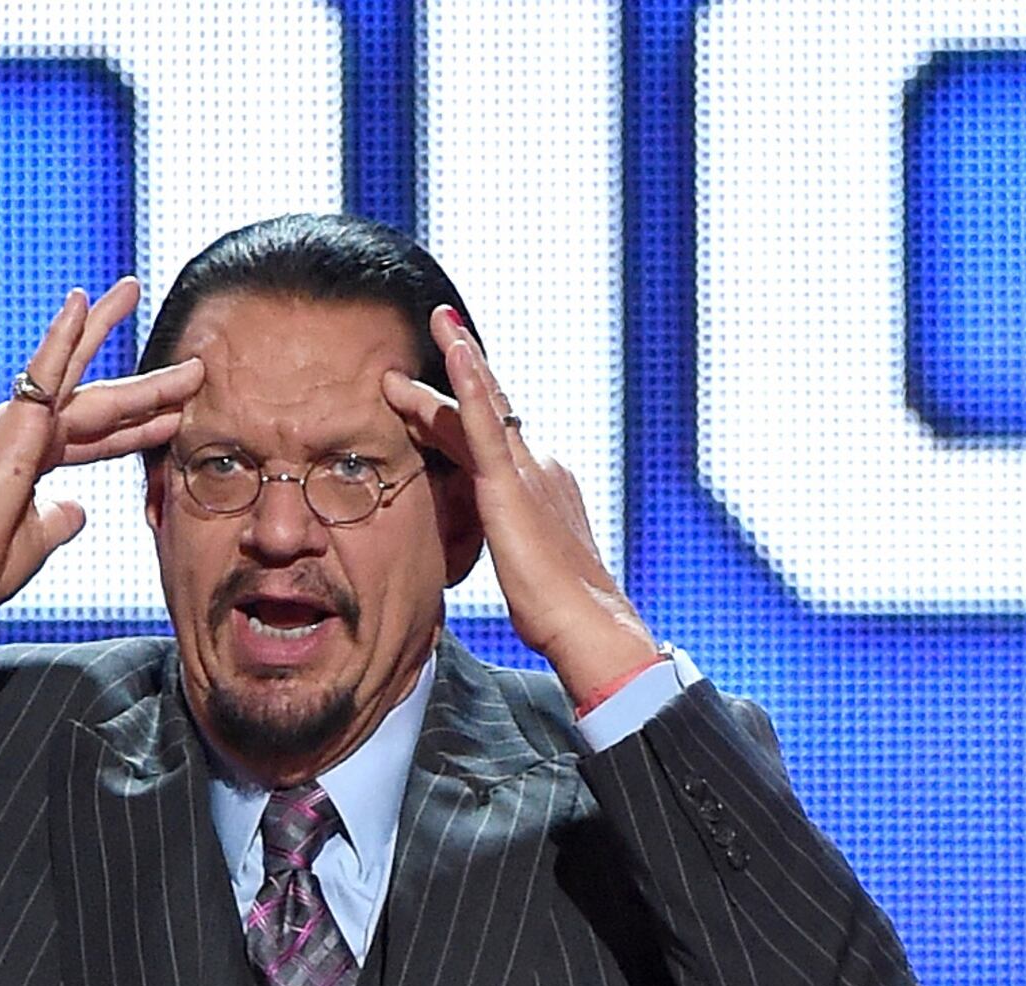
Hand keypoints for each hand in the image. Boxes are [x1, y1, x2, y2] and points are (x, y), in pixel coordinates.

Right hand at [0, 280, 202, 682]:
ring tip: (133, 288)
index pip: (101, 437)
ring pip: (83, 374)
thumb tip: (78, 512)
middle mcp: (28, 433)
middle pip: (100, 397)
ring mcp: (22, 422)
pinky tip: (82, 299)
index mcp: (33, 460)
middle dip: (145, 380)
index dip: (139, 426)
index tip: (175, 415)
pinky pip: (46, 368)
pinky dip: (63, 334)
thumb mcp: (37, 541)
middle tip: (182, 355)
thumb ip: (59, 522)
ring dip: (110, 331)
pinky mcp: (16, 421)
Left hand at [381, 303, 660, 705]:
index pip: (491, 437)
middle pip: (486, 410)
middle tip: (437, 327)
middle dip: (458, 369)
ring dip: (457, 360)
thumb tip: (497, 539)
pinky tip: (458, 351)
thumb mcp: (525, 562)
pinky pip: (486, 423)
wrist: (588, 624)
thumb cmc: (558, 611)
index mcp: (541, 485)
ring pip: (481, 407)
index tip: (438, 390)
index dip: (462, 409)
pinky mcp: (510, 485)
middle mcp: (539, 467)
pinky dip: (471, 384)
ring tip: (438, 322)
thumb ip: (508, 536)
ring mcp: (528, 471)